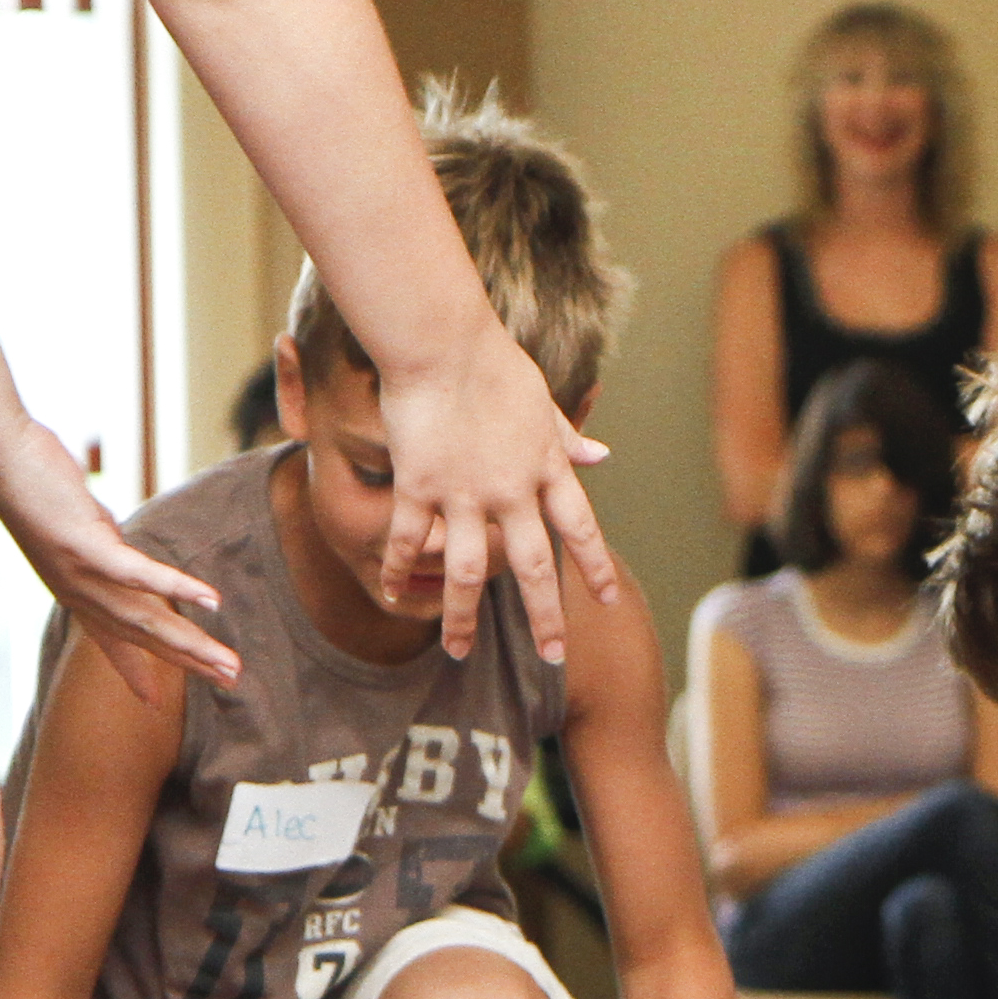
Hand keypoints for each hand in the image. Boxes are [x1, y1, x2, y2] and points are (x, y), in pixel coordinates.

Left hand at [0, 420, 238, 705]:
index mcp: (75, 588)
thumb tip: (118, 542)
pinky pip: (137, 574)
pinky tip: (211, 600)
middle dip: (188, 660)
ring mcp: (80, 573)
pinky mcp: (85, 546)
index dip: (132, 672)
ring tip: (228, 662)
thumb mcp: (78, 522)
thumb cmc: (36, 480)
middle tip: (230, 680)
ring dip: (190, 642)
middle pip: (142, 635)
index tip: (152, 702)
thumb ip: (102, 541)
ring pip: (145, 617)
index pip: (109, 640)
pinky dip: (176, 588)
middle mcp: (78, 591)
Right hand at [375, 326, 618, 665]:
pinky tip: (389, 594)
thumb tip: (601, 456)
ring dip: (461, 617)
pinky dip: (395, 569)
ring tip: (457, 653)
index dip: (596, 566)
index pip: (580, 528)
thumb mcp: (542, 401)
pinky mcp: (418, 486)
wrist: (443, 342)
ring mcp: (463, 492)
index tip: (608, 600)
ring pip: (463, 571)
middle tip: (554, 656)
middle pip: (532, 566)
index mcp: (546, 467)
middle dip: (544, 616)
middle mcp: (510, 490)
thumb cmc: (493, 361)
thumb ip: (567, 437)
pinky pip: (405, 540)